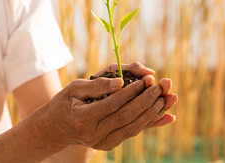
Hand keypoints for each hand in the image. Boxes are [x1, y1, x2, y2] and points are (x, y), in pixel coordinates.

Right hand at [32, 62, 176, 150]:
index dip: (133, 90)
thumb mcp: (73, 88)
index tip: (147, 78)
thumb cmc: (64, 103)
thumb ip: (97, 85)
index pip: (114, 103)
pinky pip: (133, 132)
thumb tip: (122, 82)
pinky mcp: (109, 145)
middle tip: (162, 85)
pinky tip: (166, 115)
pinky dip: (150, 123)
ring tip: (169, 97)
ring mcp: (102, 142)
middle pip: (127, 116)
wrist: (55, 128)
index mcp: (82, 118)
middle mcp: (93, 134)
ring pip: (134, 127)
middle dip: (148, 99)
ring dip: (154, 111)